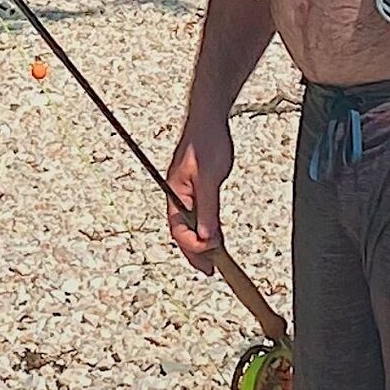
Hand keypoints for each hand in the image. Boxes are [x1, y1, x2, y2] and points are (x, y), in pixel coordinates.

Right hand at [165, 114, 231, 273]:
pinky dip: (207, 228)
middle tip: (209, 270)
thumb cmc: (206, 141)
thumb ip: (208, 209)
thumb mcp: (209, 177)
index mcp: (174, 193)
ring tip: (213, 261)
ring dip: (201, 243)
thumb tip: (207, 237)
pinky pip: (199, 214)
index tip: (211, 255)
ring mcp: (187, 192)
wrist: (210, 118)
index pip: (179, 229)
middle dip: (194, 252)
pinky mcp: (198, 188)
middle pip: (182, 231)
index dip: (193, 246)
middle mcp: (178, 195)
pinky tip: (215, 237)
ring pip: (190, 225)